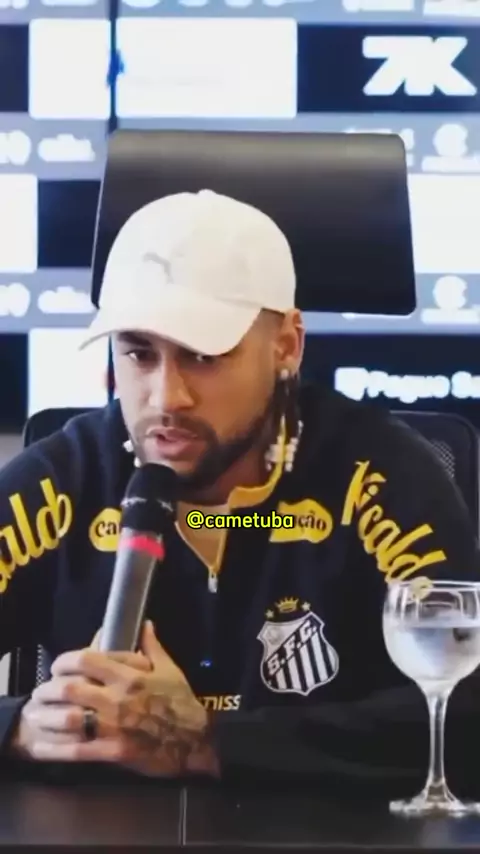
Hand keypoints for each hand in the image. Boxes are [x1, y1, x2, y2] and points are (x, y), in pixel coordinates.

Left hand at [15, 622, 218, 778]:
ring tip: (37, 715)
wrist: (195, 741)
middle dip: (49, 689)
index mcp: (130, 676)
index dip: (65, 661)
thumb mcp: (170, 669)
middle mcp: (118, 699)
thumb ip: (152, 646)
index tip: (57, 666)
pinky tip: (41, 746)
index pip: (87, 660)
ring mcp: (114, 727)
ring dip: (46, 717)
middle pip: (70, 689)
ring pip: (68, 719)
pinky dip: (55, 749)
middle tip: (42, 692)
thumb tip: (145, 624)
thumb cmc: (181, 702)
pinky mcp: (113, 752)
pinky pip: (77, 750)